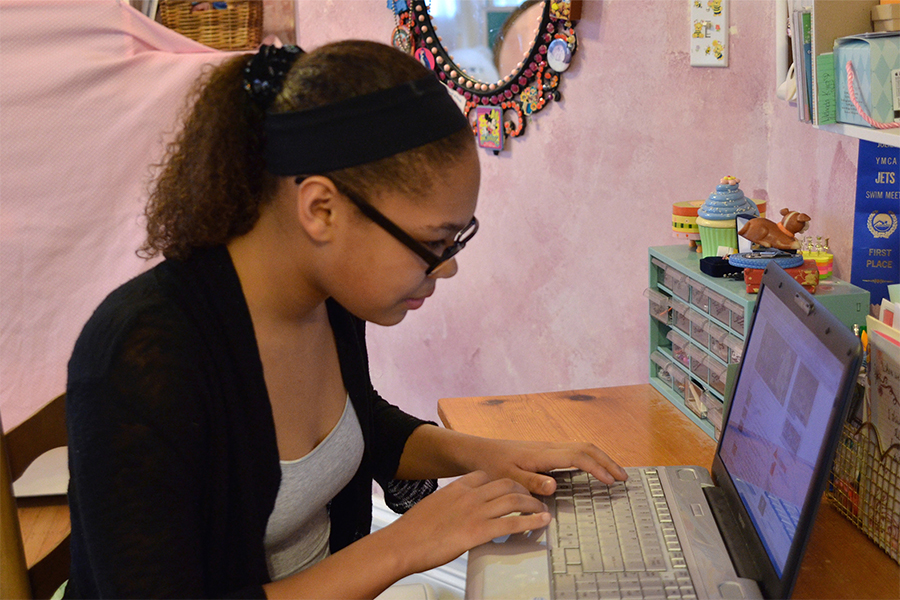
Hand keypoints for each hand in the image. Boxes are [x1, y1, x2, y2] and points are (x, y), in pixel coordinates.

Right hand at [385, 471, 549, 574]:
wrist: (402, 543)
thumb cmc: (412, 531)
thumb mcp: (432, 508)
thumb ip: (448, 506)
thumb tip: (454, 514)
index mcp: (456, 488)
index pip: (485, 475)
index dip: (502, 480)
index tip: (510, 486)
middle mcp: (469, 495)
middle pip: (506, 483)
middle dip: (523, 490)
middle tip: (531, 498)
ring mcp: (475, 512)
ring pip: (514, 500)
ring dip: (533, 505)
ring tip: (542, 510)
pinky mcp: (479, 531)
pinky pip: (512, 524)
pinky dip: (531, 522)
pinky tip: (540, 523)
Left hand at [466, 438, 627, 495]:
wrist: (478, 452)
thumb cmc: (491, 466)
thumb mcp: (507, 478)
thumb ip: (530, 483)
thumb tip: (554, 486)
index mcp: (543, 454)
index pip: (578, 457)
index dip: (597, 468)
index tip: (611, 482)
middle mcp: (549, 448)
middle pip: (586, 448)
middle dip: (607, 461)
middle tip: (624, 478)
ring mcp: (548, 448)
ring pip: (582, 447)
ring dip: (601, 459)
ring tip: (615, 474)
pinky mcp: (546, 452)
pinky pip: (575, 451)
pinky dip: (590, 458)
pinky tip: (593, 469)